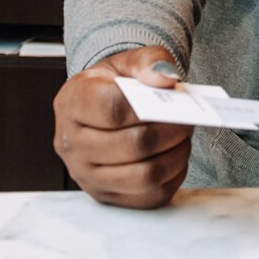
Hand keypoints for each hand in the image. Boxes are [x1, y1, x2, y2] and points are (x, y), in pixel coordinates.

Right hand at [53, 44, 193, 208]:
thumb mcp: (126, 62)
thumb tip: (166, 78)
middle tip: (187, 120)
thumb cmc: (111, 85)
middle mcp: (71, 144)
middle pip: (133, 145)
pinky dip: (172, 177)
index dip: (149, 108)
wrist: (98, 107)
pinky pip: (149, 197)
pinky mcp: (106, 196)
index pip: (112, 110)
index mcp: (72, 103)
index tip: (172, 100)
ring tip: (183, 138)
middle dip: (171, 131)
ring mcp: (86, 175)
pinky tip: (175, 157)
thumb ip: (148, 62)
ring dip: (175, 156)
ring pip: (144, 176)